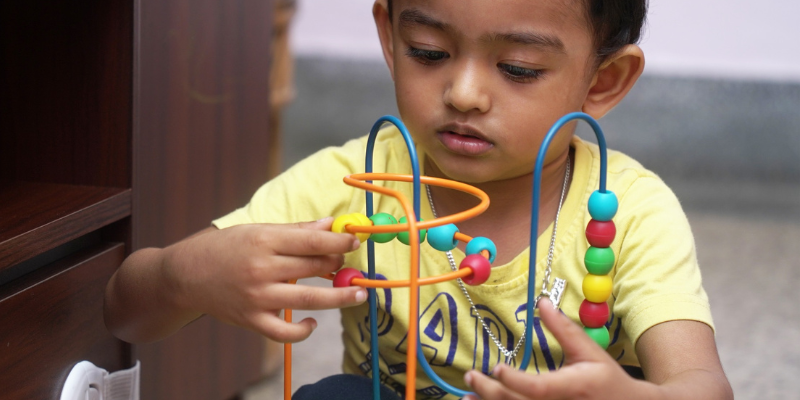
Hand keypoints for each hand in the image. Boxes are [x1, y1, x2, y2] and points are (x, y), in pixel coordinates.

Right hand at [163, 217, 366, 342]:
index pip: (313, 241)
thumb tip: (330, 224)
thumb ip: (295, 230)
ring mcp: (257, 297)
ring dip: (339, 297)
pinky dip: (304, 330)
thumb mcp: (257, 230)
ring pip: (309, 300)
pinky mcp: (251, 320)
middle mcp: (262, 269)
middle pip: (315, 268)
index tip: (355, 241)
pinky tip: (314, 321)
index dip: (340, 241)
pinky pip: (285, 332)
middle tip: (350, 265)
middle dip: (339, 265)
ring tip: (358, 294)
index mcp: (264, 240)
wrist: (185, 276)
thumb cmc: (225, 248)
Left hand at [463, 298, 656, 399]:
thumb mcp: (588, 351)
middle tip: (470, 375)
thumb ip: (563, 329)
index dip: (514, 380)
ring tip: (467, 395)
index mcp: (571, 387)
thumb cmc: (607, 379)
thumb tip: (542, 302)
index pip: (537, 388)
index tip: (496, 367)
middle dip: (489, 390)